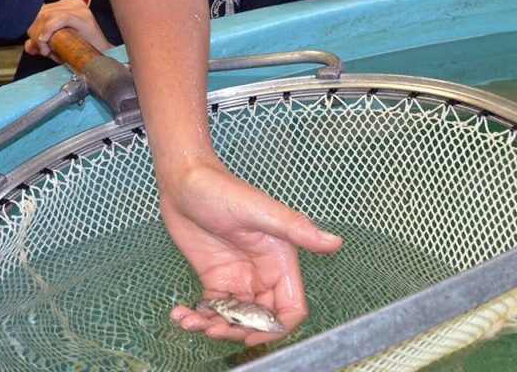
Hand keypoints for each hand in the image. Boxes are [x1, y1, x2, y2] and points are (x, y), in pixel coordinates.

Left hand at [23, 0, 111, 58]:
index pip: (39, 11)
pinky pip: (58, 19)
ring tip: (48, 51)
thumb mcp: (57, 45)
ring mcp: (78, 8)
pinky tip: (47, 43)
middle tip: (43, 51)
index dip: (32, 28)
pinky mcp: (82, 16)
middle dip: (35, 34)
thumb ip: (42, 43)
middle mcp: (72, 2)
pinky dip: (48, 32)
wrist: (102, 57)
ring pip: (46, 16)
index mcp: (66, 5)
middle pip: (40, 13)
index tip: (35, 45)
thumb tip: (28, 46)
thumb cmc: (83, 50)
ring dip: (40, 37)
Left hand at [161, 164, 342, 343]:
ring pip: (235, 318)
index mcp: (278, 260)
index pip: (290, 307)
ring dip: (215, 328)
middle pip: (260, 320)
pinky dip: (199, 317)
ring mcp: (237, 276)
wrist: (184, 180)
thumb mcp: (259, 210)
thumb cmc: (221, 189)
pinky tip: (181, 314)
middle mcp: (261, 272)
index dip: (274, 328)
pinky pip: (213, 308)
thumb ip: (296, 228)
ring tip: (191, 321)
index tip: (249, 335)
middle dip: (238, 331)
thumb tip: (334, 242)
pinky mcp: (215, 277)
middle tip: (211, 328)